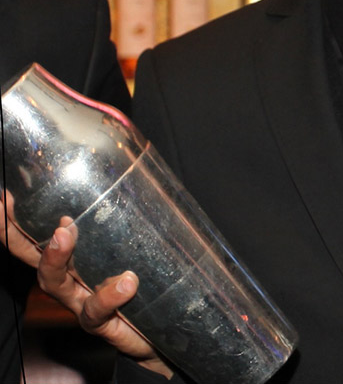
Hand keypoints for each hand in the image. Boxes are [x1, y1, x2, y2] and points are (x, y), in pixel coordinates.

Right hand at [0, 193, 172, 378]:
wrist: (164, 332)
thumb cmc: (149, 282)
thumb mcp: (140, 246)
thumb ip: (135, 219)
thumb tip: (147, 173)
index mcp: (76, 257)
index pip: (39, 235)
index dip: (16, 221)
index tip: (3, 197)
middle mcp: (71, 279)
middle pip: (33, 256)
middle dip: (16, 234)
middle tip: (9, 208)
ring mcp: (82, 301)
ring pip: (56, 282)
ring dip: (55, 257)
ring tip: (64, 233)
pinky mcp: (102, 323)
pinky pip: (98, 311)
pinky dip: (110, 295)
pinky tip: (126, 282)